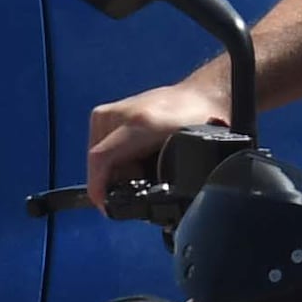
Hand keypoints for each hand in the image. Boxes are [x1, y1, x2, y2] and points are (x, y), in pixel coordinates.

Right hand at [85, 74, 230, 209]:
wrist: (200, 95)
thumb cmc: (201, 120)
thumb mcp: (192, 151)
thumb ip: (172, 173)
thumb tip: (163, 203)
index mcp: (139, 123)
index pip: (102, 158)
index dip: (100, 187)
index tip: (106, 207)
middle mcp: (119, 114)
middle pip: (100, 162)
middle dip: (114, 184)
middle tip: (139, 192)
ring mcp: (110, 113)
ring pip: (101, 157)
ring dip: (116, 172)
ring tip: (144, 173)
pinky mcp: (106, 115)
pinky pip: (103, 148)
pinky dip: (117, 161)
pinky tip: (138, 162)